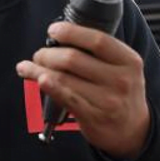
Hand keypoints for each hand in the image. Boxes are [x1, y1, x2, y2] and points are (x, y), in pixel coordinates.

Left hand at [16, 21, 150, 158]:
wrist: (132, 130)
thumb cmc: (121, 94)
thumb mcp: (123, 69)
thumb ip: (100, 53)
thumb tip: (61, 39)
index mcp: (129, 61)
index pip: (98, 40)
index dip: (71, 32)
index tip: (54, 30)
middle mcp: (121, 80)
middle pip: (74, 59)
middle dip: (48, 54)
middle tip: (39, 54)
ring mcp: (108, 100)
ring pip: (64, 78)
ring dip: (39, 70)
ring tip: (27, 67)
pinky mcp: (94, 117)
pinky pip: (65, 97)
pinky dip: (48, 86)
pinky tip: (38, 79)